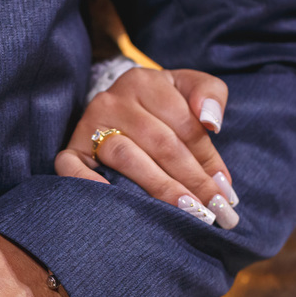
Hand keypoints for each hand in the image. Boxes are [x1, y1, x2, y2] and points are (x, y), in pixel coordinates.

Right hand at [55, 67, 239, 227]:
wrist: (114, 109)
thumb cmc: (159, 106)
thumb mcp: (187, 89)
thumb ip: (209, 94)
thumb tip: (212, 122)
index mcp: (145, 83)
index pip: (185, 125)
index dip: (208, 160)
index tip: (225, 191)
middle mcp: (112, 101)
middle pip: (160, 144)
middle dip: (192, 181)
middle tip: (213, 212)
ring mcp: (88, 127)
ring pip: (127, 158)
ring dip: (159, 188)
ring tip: (186, 213)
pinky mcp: (70, 150)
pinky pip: (73, 169)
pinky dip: (92, 187)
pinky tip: (120, 206)